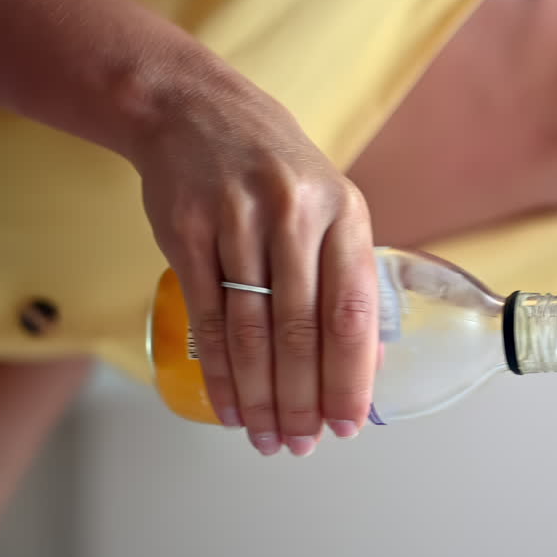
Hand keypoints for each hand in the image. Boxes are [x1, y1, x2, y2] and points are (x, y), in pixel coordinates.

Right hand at [128, 74, 378, 456]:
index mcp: (345, 213)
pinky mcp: (188, 230)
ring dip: (260, 396)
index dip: (351, 375)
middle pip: (301, 329)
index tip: (348, 423)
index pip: (353, 310)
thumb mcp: (331, 205)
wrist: (198, 111)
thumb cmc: (277, 173)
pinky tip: (229, 405)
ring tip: (266, 438)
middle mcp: (296, 215)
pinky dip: (218, 372)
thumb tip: (367, 360)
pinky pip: (206, 317)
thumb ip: (347, 274)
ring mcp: (238, 221)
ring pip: (251, 331)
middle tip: (301, 444)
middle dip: (303, 400)